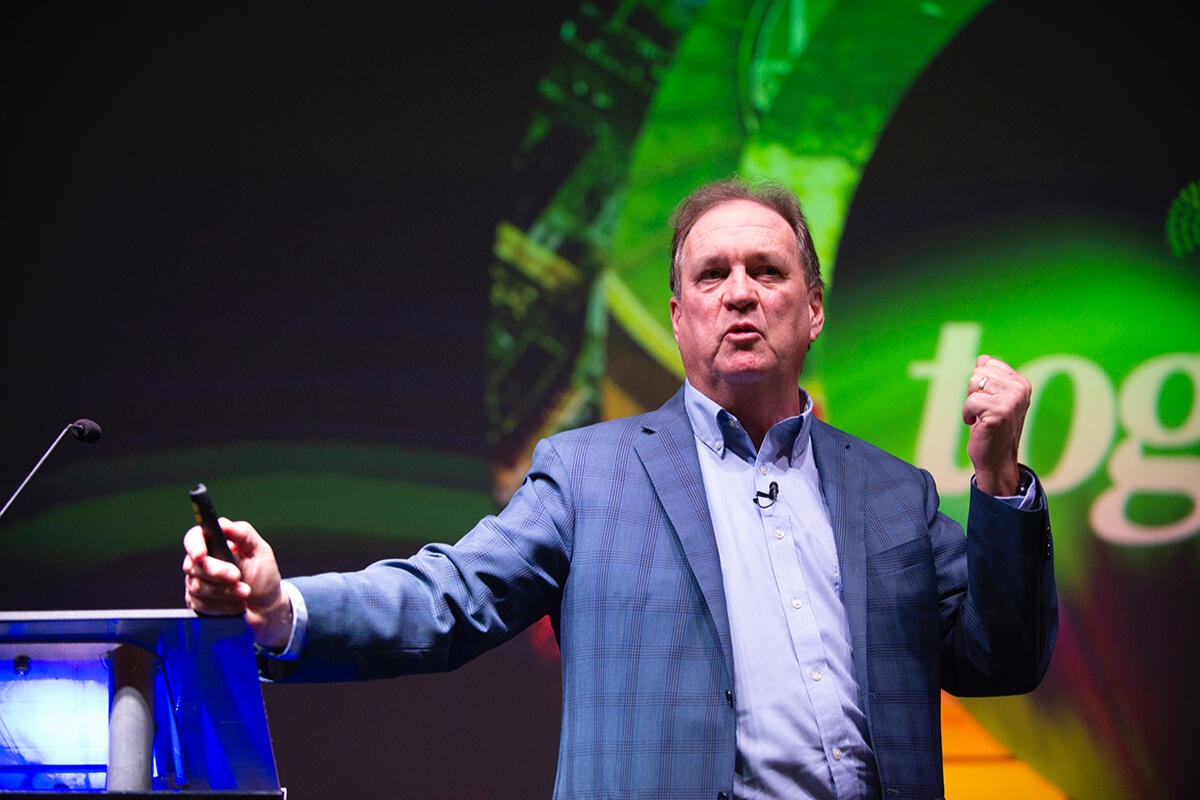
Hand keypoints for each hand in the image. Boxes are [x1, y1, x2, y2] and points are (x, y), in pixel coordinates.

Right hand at [183, 518, 292, 649]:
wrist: (266, 606)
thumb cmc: (262, 575)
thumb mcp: (259, 550)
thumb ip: (243, 534)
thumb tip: (223, 524)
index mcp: (214, 543)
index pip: (194, 538)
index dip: (194, 546)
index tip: (201, 555)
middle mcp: (201, 562)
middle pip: (194, 565)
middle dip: (218, 572)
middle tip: (237, 576)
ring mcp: (196, 583)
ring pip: (198, 587)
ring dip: (225, 591)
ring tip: (245, 592)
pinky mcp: (198, 603)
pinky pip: (202, 605)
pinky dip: (224, 606)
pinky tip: (238, 605)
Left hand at [962, 354, 1030, 495]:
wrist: (997, 459)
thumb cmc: (991, 428)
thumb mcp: (993, 398)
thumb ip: (990, 378)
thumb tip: (982, 359)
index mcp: (1021, 383)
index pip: (987, 363)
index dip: (978, 382)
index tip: (987, 401)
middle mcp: (1020, 389)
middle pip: (978, 372)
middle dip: (972, 391)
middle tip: (982, 411)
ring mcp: (1012, 400)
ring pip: (973, 383)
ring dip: (970, 402)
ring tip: (980, 416)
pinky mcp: (999, 412)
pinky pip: (970, 401)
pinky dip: (967, 413)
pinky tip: (976, 424)